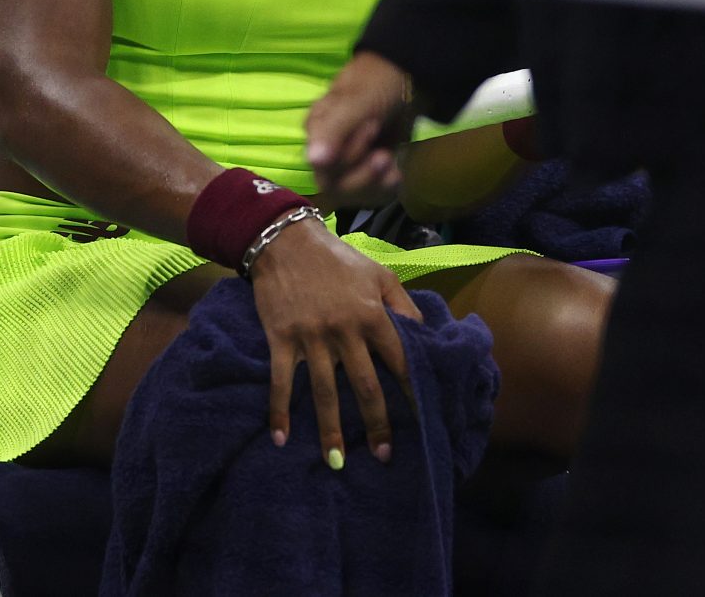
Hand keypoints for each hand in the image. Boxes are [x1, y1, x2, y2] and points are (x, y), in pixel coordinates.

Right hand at [249, 220, 422, 466]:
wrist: (286, 241)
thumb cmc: (337, 259)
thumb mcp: (379, 274)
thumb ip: (402, 305)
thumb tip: (425, 335)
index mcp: (372, 314)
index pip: (398, 360)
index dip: (410, 390)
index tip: (423, 418)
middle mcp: (344, 330)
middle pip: (364, 385)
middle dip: (376, 422)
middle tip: (385, 455)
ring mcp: (311, 338)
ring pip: (325, 392)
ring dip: (331, 429)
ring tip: (337, 461)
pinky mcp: (282, 339)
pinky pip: (281, 381)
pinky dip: (279, 411)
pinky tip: (281, 438)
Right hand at [306, 52, 415, 205]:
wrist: (407, 81)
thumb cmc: (377, 83)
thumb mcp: (355, 102)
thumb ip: (333, 130)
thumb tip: (314, 159)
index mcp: (316, 132)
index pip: (323, 167)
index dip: (349, 157)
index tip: (372, 128)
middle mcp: (327, 152)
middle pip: (336, 187)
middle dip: (364, 176)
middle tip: (384, 154)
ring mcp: (347, 165)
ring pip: (353, 196)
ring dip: (376, 185)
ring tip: (390, 161)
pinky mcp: (367, 173)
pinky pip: (371, 196)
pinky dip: (386, 190)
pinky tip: (396, 173)